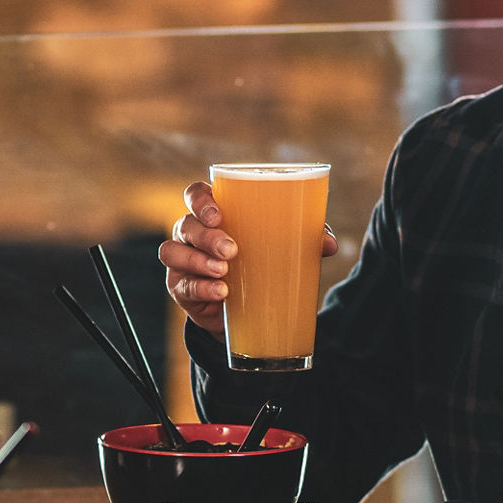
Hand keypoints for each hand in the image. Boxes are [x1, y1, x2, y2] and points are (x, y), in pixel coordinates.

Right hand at [157, 181, 339, 334]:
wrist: (249, 308)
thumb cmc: (263, 261)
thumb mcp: (283, 247)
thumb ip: (305, 238)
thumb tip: (329, 244)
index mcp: (213, 213)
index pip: (195, 194)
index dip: (200, 200)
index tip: (218, 214)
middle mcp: (191, 232)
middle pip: (186, 224)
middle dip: (206, 236)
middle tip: (232, 250)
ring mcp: (182, 260)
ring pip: (173, 252)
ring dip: (198, 261)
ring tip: (225, 272)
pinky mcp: (181, 287)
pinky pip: (182, 284)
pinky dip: (201, 288)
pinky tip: (221, 292)